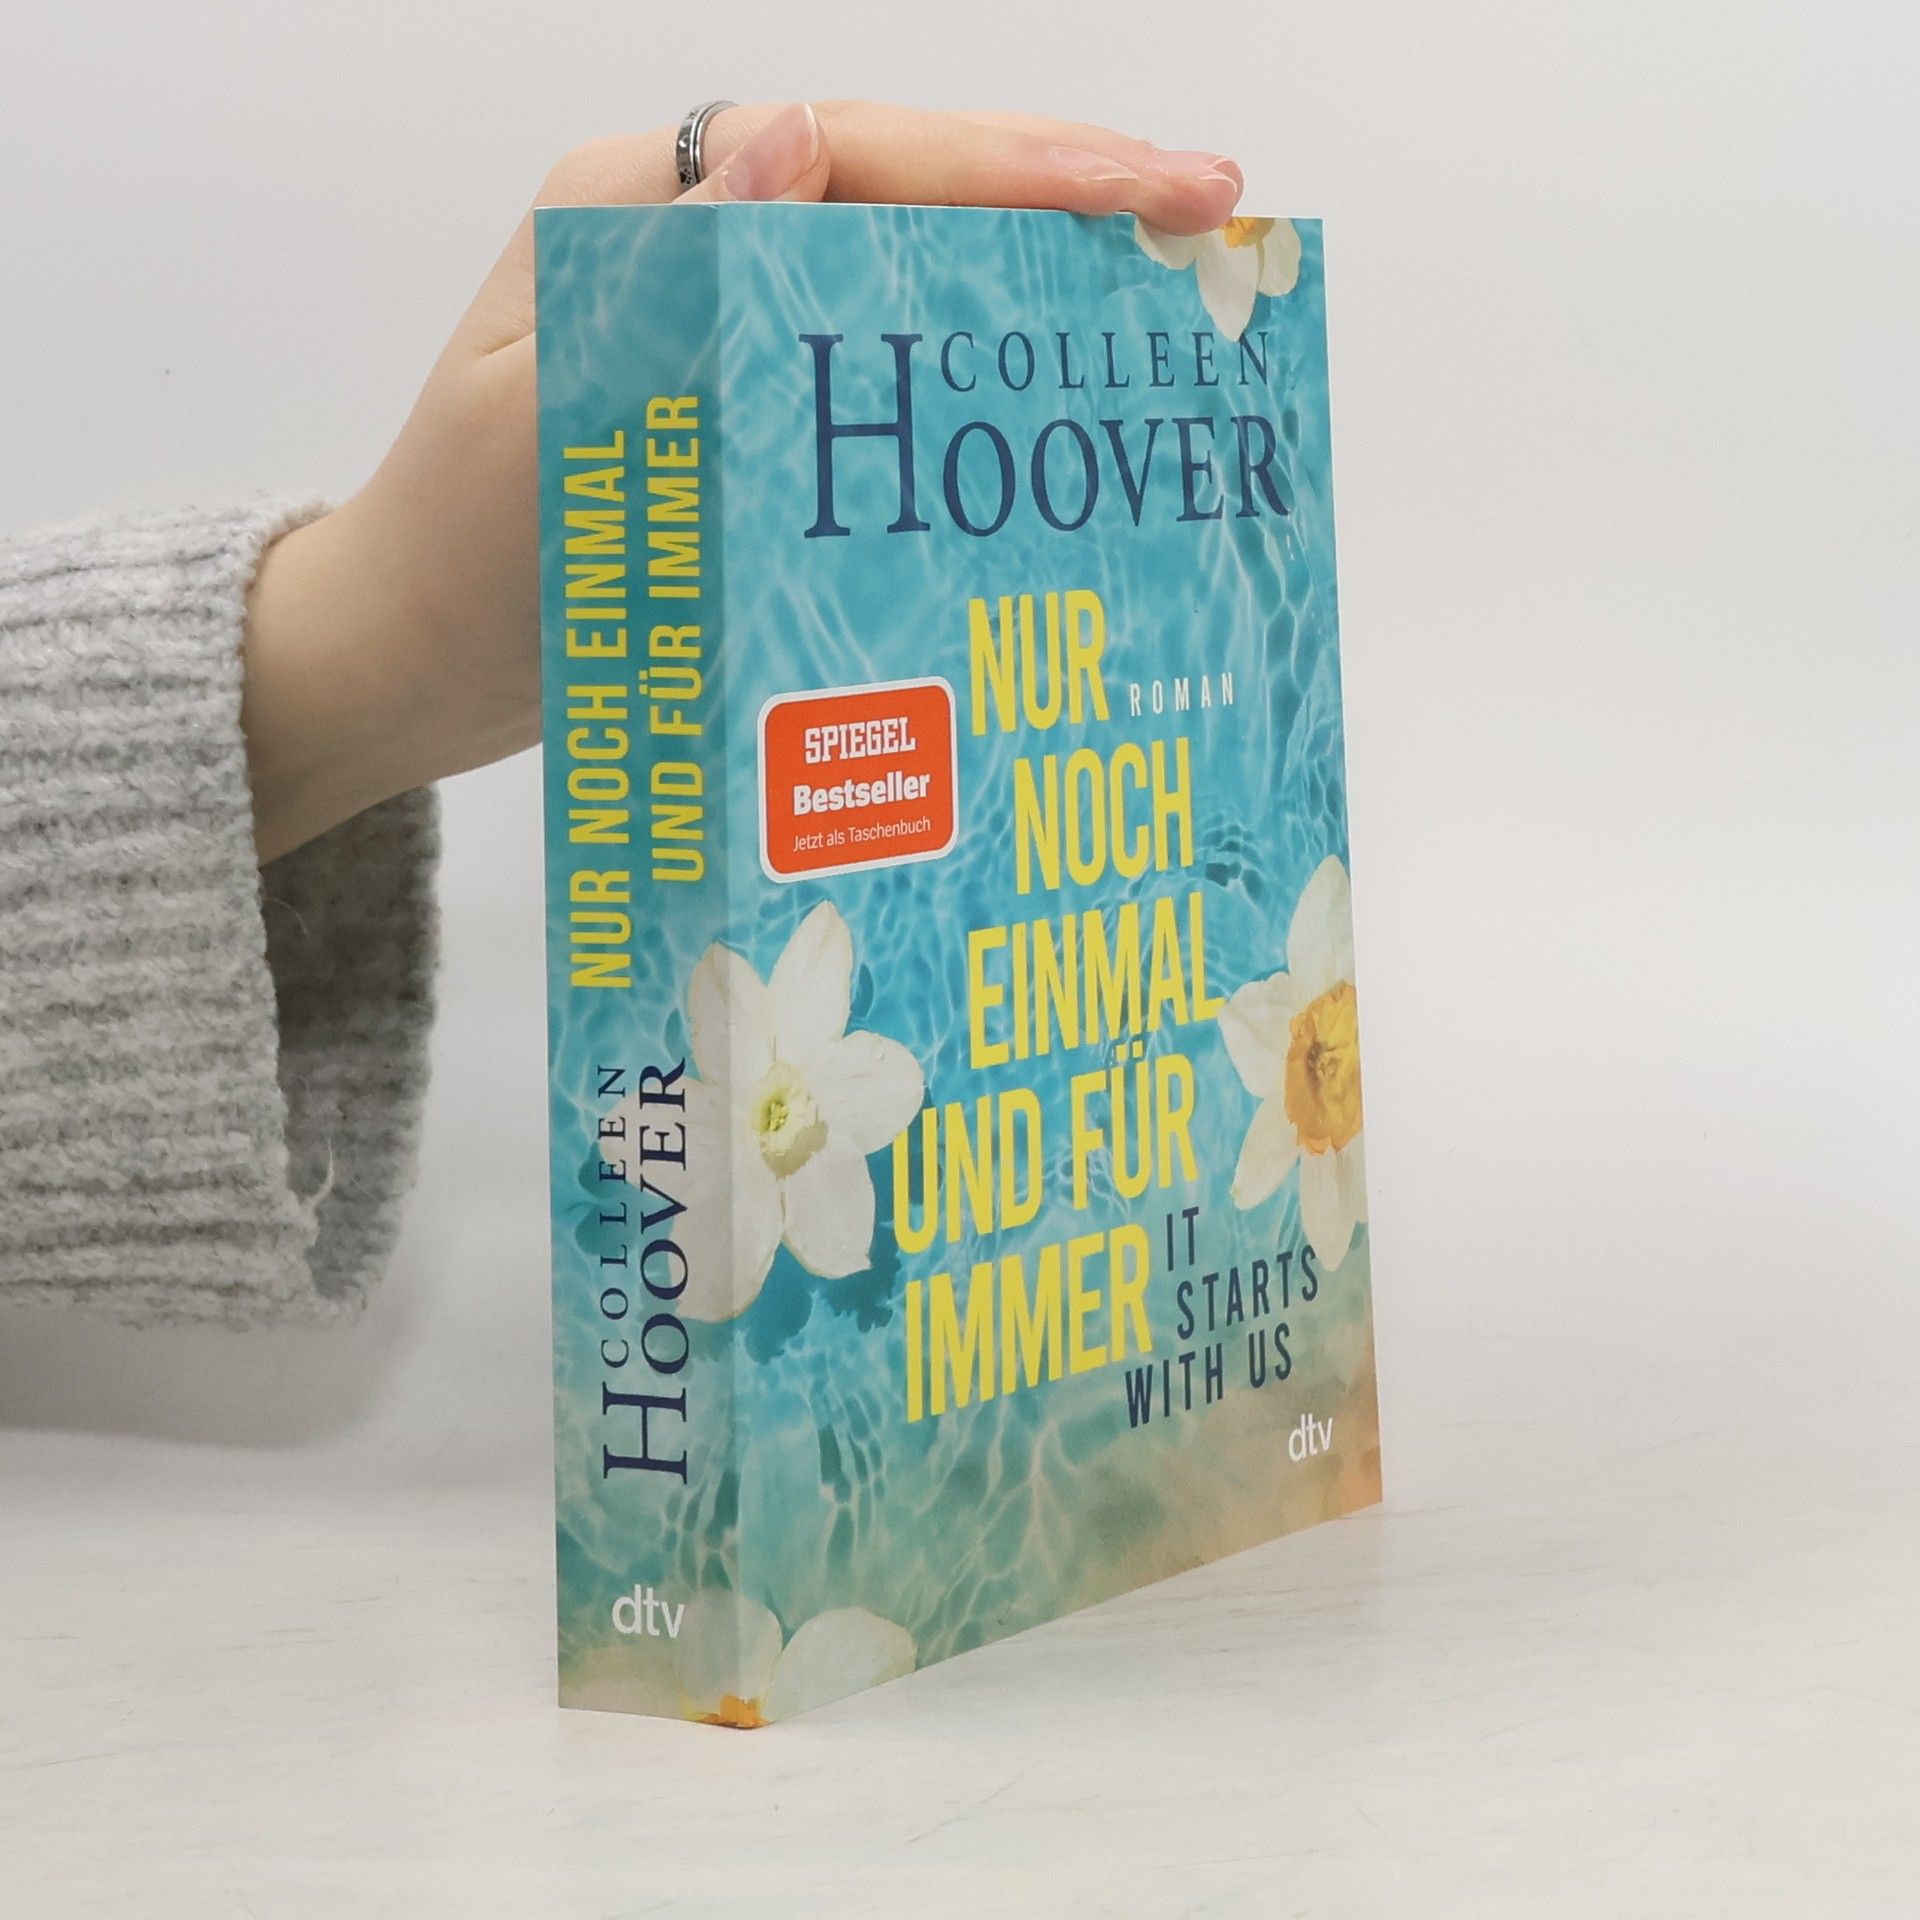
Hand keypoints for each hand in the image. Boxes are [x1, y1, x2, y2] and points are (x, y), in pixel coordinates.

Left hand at [240, 102, 1245, 860]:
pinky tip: (1059, 393)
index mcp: (641, 205)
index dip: (1012, 164)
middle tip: (1211, 212)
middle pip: (904, 190)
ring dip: (1037, 273)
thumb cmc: (460, 557)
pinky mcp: (749, 402)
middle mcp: (697, 242)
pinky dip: (976, 368)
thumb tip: (792, 131)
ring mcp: (728, 320)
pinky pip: (884, 359)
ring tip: (1172, 289)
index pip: (855, 152)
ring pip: (909, 267)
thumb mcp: (542, 415)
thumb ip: (663, 282)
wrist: (415, 662)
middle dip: (1060, 196)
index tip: (1150, 185)